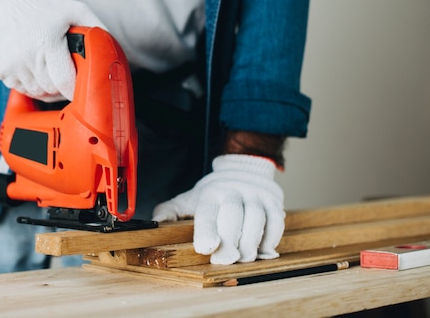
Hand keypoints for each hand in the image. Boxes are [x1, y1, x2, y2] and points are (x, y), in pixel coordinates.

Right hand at [0, 0, 105, 101]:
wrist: (9, 2)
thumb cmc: (45, 8)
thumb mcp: (76, 10)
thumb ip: (96, 30)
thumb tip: (110, 50)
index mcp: (47, 42)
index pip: (65, 81)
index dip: (76, 89)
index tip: (81, 89)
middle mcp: (26, 55)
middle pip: (52, 90)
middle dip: (63, 88)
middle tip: (68, 78)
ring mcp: (11, 65)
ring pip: (37, 93)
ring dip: (47, 89)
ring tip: (51, 72)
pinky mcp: (1, 70)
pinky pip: (22, 90)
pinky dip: (31, 85)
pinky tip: (36, 70)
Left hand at [152, 154, 284, 263]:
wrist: (242, 170)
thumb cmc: (212, 194)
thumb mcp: (188, 200)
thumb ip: (170, 212)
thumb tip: (154, 224)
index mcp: (210, 192)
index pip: (208, 211)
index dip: (207, 230)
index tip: (206, 248)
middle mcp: (234, 190)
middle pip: (234, 215)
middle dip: (230, 241)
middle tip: (225, 260)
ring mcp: (256, 195)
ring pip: (257, 219)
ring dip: (251, 243)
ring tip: (244, 257)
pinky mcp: (274, 202)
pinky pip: (276, 222)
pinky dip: (270, 239)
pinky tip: (262, 250)